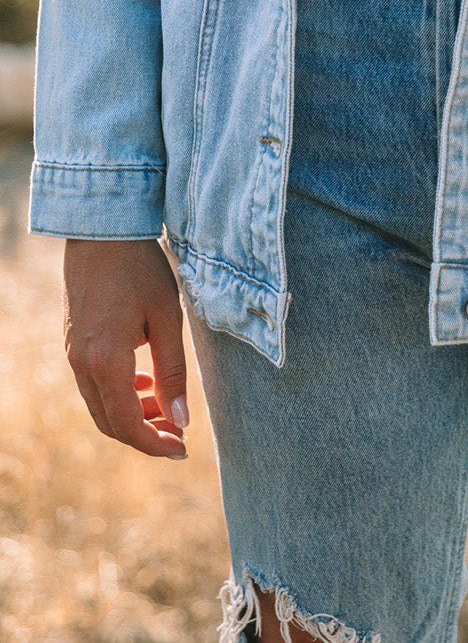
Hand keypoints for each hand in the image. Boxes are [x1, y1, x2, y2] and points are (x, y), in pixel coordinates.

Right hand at [63, 238, 189, 459]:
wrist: (102, 231)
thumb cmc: (141, 269)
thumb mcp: (167, 318)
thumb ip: (173, 372)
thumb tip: (182, 419)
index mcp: (105, 361)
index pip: (128, 425)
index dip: (155, 444)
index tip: (183, 449)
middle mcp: (82, 364)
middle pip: (110, 423)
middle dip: (145, 435)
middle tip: (179, 434)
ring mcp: (73, 354)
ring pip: (100, 406)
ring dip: (133, 416)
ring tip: (167, 408)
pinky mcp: (73, 343)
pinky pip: (94, 385)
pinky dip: (119, 395)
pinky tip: (146, 382)